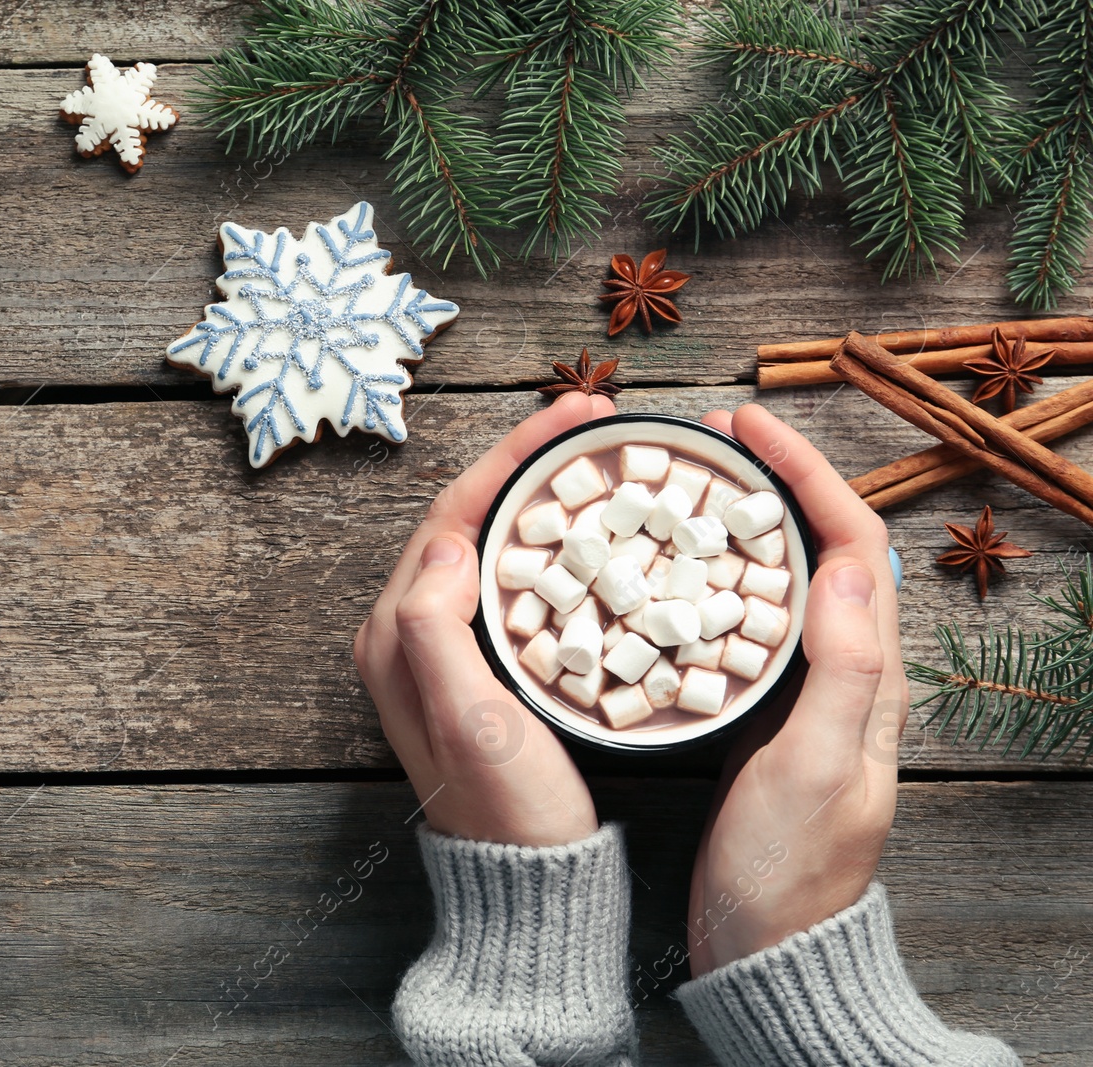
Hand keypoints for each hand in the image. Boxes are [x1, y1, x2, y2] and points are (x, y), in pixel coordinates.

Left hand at [353, 392, 612, 847]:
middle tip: (592, 421)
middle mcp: (409, 635)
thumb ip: (437, 633)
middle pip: (467, 518)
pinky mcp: (482, 670)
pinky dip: (547, 544)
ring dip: (535, 494)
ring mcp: (445, 653)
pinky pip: (510, 582)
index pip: (450, 516)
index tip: (574, 414)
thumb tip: (448, 548)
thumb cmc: (506, 811)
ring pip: (490, 545)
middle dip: (525, 460)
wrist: (528, 885)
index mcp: (396, 635)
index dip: (510, 456)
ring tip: (593, 459)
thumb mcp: (471, 721)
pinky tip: (587, 535)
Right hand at [687, 403, 906, 975]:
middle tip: (707, 444)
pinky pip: (741, 622)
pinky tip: (664, 575)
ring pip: (778, 580)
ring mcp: (797, 694)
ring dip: (741, 522)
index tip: (746, 427)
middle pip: (820, 546)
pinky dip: (709, 578)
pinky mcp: (757, 716)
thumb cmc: (788, 868)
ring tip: (683, 489)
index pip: (854, 543)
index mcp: (867, 676)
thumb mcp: (817, 768)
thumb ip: (843, 669)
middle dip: (771, 481)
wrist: (763, 947)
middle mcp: (840, 673)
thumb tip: (849, 562)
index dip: (806, 473)